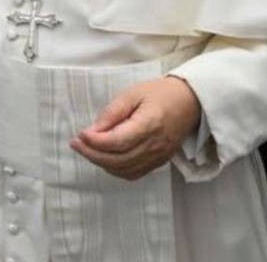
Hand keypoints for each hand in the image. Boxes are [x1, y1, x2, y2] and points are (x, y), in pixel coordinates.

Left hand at [71, 76, 201, 179]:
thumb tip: (93, 130)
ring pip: (124, 170)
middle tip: (76, 143)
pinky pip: (134, 173)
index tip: (80, 134)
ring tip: (86, 149)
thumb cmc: (160, 94)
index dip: (96, 142)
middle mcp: (155, 145)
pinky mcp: (159, 162)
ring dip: (101, 163)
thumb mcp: (132, 94)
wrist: (190, 102)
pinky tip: (104, 158)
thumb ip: (112, 113)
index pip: (118, 142)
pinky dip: (115, 169)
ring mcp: (159, 157)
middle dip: (92, 154)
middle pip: (119, 160)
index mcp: (150, 125)